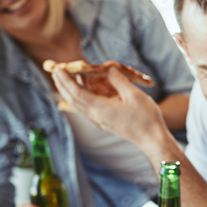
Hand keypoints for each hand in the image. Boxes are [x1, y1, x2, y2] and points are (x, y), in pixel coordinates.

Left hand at [52, 67, 166, 145]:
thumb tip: (109, 68)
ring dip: (69, 91)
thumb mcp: (134, 95)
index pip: (77, 92)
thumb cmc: (145, 118)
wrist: (151, 138)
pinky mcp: (104, 121)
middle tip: (56, 70)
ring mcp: (99, 120)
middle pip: (73, 98)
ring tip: (65, 79)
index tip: (58, 69)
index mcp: (100, 108)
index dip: (66, 80)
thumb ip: (118, 80)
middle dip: (62, 84)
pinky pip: (86, 108)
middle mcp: (95, 115)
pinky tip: (82, 92)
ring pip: (78, 104)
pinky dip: (80, 97)